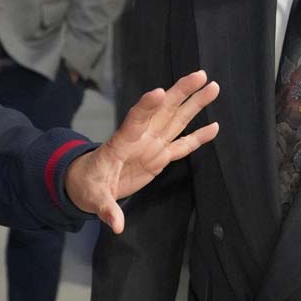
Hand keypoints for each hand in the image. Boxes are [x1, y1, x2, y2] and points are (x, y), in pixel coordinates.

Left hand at [63, 70, 218, 232]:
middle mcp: (140, 138)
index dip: (146, 106)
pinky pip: (182, 145)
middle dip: (181, 92)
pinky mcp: (160, 157)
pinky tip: (214, 126)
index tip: (160, 91)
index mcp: (121, 143)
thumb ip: (106, 208)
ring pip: (176, 121)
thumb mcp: (93, 197)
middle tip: (200, 75)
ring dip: (194, 104)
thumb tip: (116, 225)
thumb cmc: (87, 185)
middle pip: (163, 111)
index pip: (134, 121)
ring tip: (212, 87)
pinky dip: (198, 136)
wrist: (89, 183)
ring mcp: (152, 146)